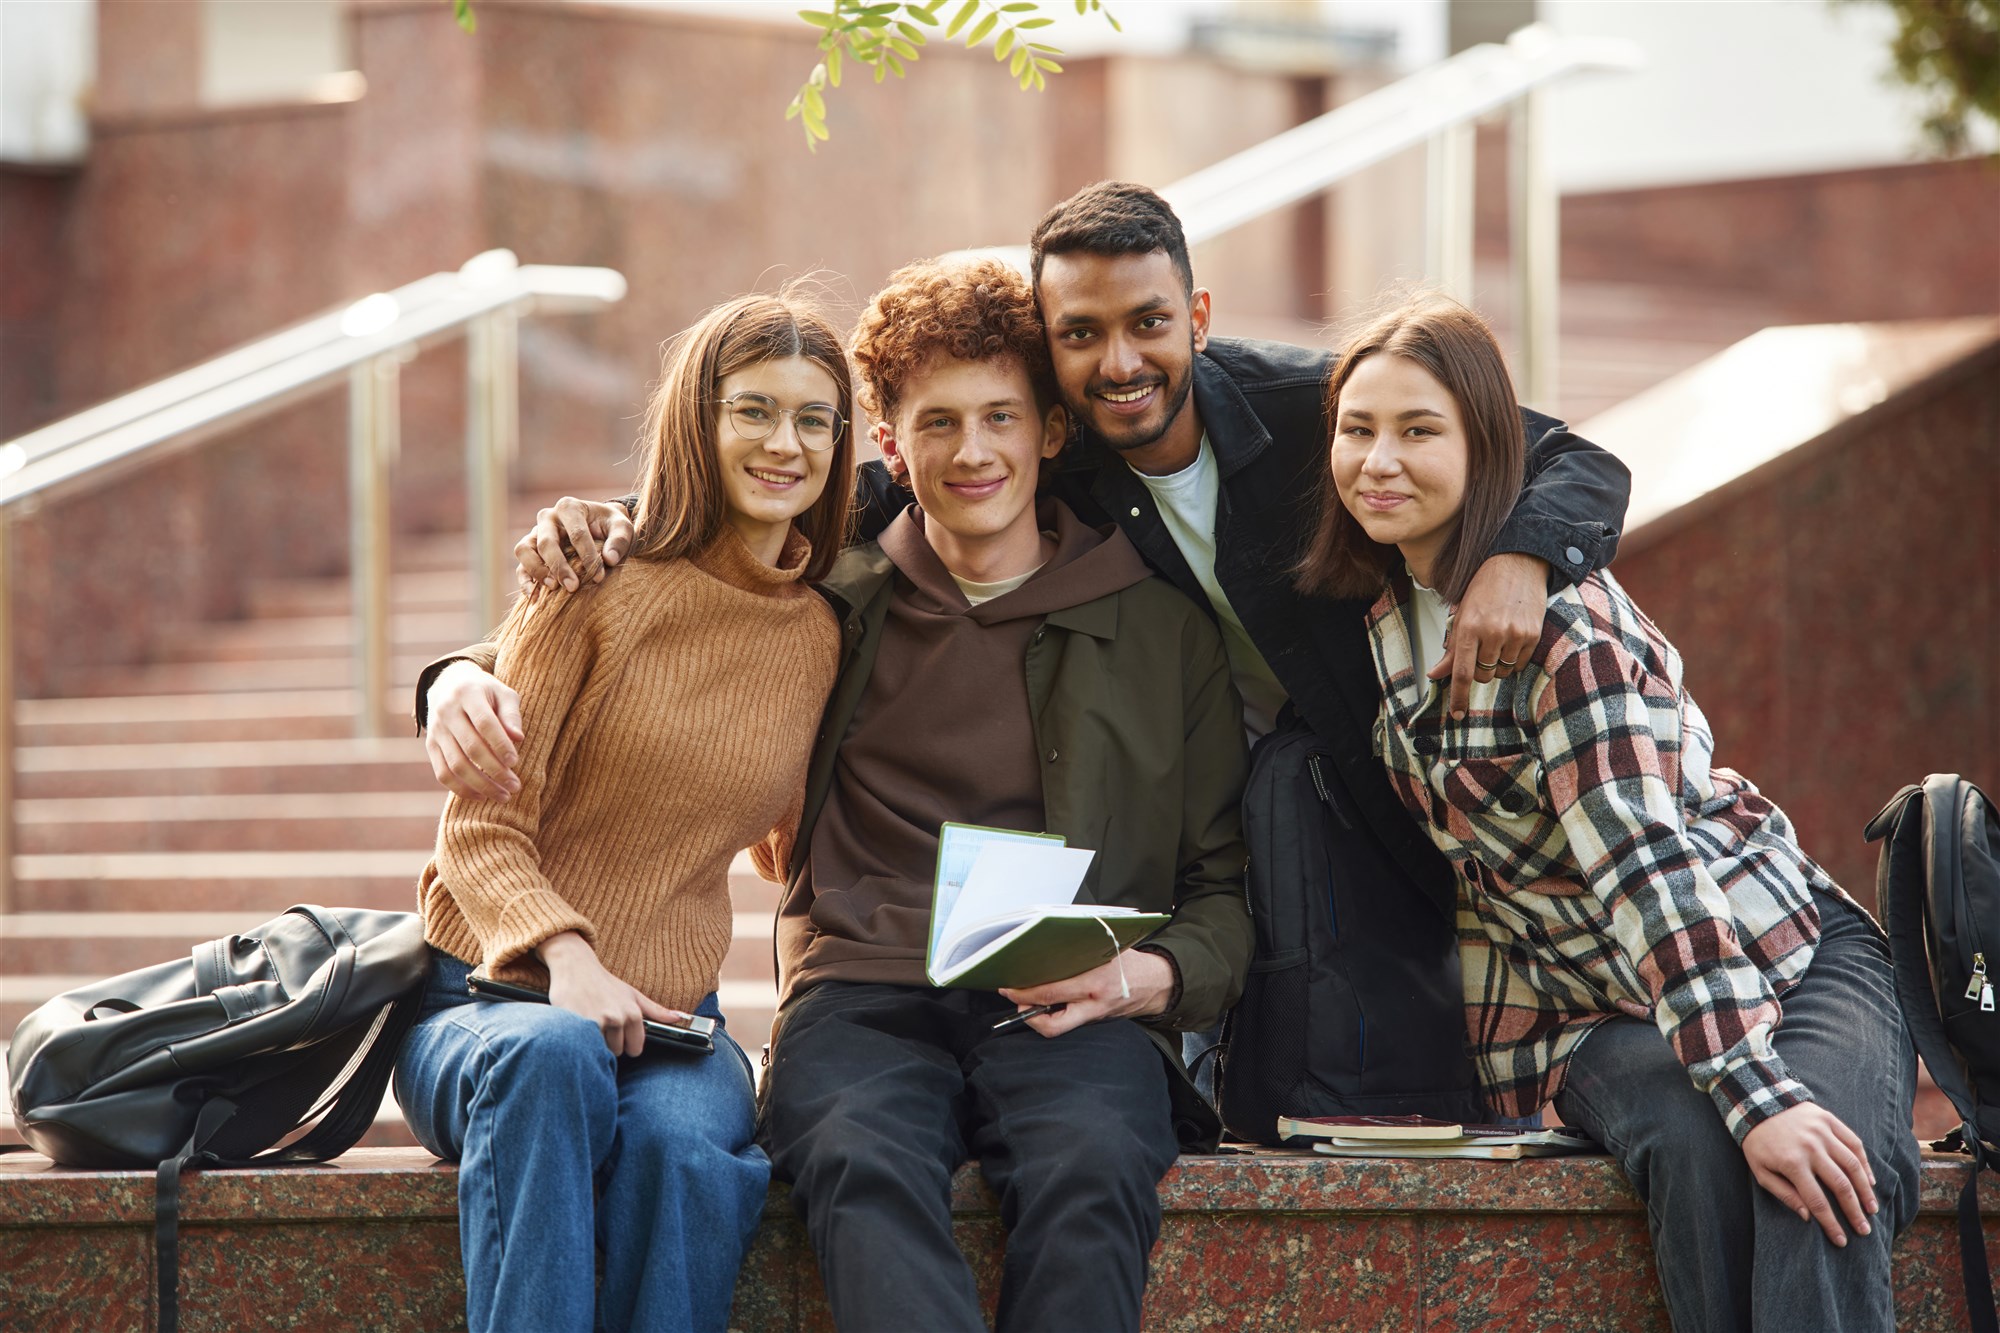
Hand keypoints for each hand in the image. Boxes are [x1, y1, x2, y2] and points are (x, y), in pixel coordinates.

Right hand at [424, 660, 522, 800]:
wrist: (448, 684)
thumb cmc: (485, 692)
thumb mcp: (503, 693)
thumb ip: (511, 714)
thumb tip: (518, 739)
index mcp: (467, 694)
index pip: (484, 723)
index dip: (500, 744)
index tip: (515, 762)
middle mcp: (447, 711)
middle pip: (470, 747)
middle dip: (495, 770)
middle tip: (515, 786)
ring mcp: (436, 730)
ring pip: (455, 764)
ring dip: (481, 785)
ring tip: (503, 796)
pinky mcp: (431, 745)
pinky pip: (442, 773)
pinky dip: (461, 789)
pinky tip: (482, 796)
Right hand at [516, 497, 634, 592]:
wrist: (597, 525)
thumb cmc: (609, 526)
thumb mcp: (622, 527)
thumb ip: (620, 540)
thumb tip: (610, 559)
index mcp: (569, 507)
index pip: (576, 533)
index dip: (587, 556)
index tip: (599, 577)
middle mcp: (547, 518)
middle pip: (546, 542)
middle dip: (559, 566)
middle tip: (573, 587)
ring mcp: (535, 533)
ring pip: (524, 550)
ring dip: (537, 571)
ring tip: (553, 588)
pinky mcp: (529, 550)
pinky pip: (520, 565)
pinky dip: (525, 581)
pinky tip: (535, 597)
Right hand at [539, 932, 687, 1056]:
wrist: (575, 966)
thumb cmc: (604, 983)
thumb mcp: (632, 995)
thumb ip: (656, 1010)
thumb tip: (680, 1017)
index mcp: (633, 1014)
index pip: (635, 1049)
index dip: (626, 1045)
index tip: (619, 1035)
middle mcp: (617, 1018)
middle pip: (616, 1052)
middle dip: (609, 1043)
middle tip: (601, 1024)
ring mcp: (596, 1021)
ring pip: (599, 1050)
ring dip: (594, 1042)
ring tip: (589, 1023)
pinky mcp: (576, 1023)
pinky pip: (583, 1046)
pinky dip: (580, 1041)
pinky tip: (578, 1026)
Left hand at [997, 950, 1174, 1037]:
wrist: (1157, 983)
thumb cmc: (1130, 961)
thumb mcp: (1105, 947)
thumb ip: (1077, 951)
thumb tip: (1044, 948)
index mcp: (1095, 980)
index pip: (1051, 992)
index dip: (1025, 992)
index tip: (1008, 986)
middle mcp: (1094, 1004)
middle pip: (1051, 1021)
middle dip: (1026, 1010)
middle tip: (1014, 997)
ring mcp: (1095, 1016)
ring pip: (1057, 1028)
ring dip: (1038, 1017)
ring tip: (1028, 1001)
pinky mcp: (1095, 1022)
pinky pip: (1068, 1023)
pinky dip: (1053, 1015)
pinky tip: (1047, 1003)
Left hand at [1428, 552, 1548, 718]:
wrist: (1517, 563)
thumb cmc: (1485, 587)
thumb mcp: (1461, 614)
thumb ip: (1451, 647)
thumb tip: (1436, 674)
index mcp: (1468, 626)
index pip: (1461, 671)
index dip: (1458, 696)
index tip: (1456, 713)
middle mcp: (1491, 632)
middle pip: (1481, 675)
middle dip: (1477, 670)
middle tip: (1479, 650)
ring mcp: (1514, 634)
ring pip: (1501, 672)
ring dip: (1495, 665)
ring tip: (1495, 640)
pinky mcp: (1533, 635)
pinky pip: (1519, 664)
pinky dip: (1512, 659)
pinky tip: (1510, 638)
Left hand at [1741, 1103, 1878, 1245]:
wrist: (1758, 1102)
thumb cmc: (1758, 1142)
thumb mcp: (1760, 1170)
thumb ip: (1784, 1194)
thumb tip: (1808, 1217)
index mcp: (1792, 1163)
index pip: (1817, 1201)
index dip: (1831, 1224)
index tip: (1841, 1240)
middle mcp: (1811, 1148)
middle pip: (1840, 1186)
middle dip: (1854, 1212)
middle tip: (1864, 1231)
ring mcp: (1823, 1132)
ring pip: (1853, 1165)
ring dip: (1865, 1191)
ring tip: (1872, 1210)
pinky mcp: (1830, 1120)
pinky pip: (1854, 1144)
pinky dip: (1865, 1164)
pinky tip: (1870, 1181)